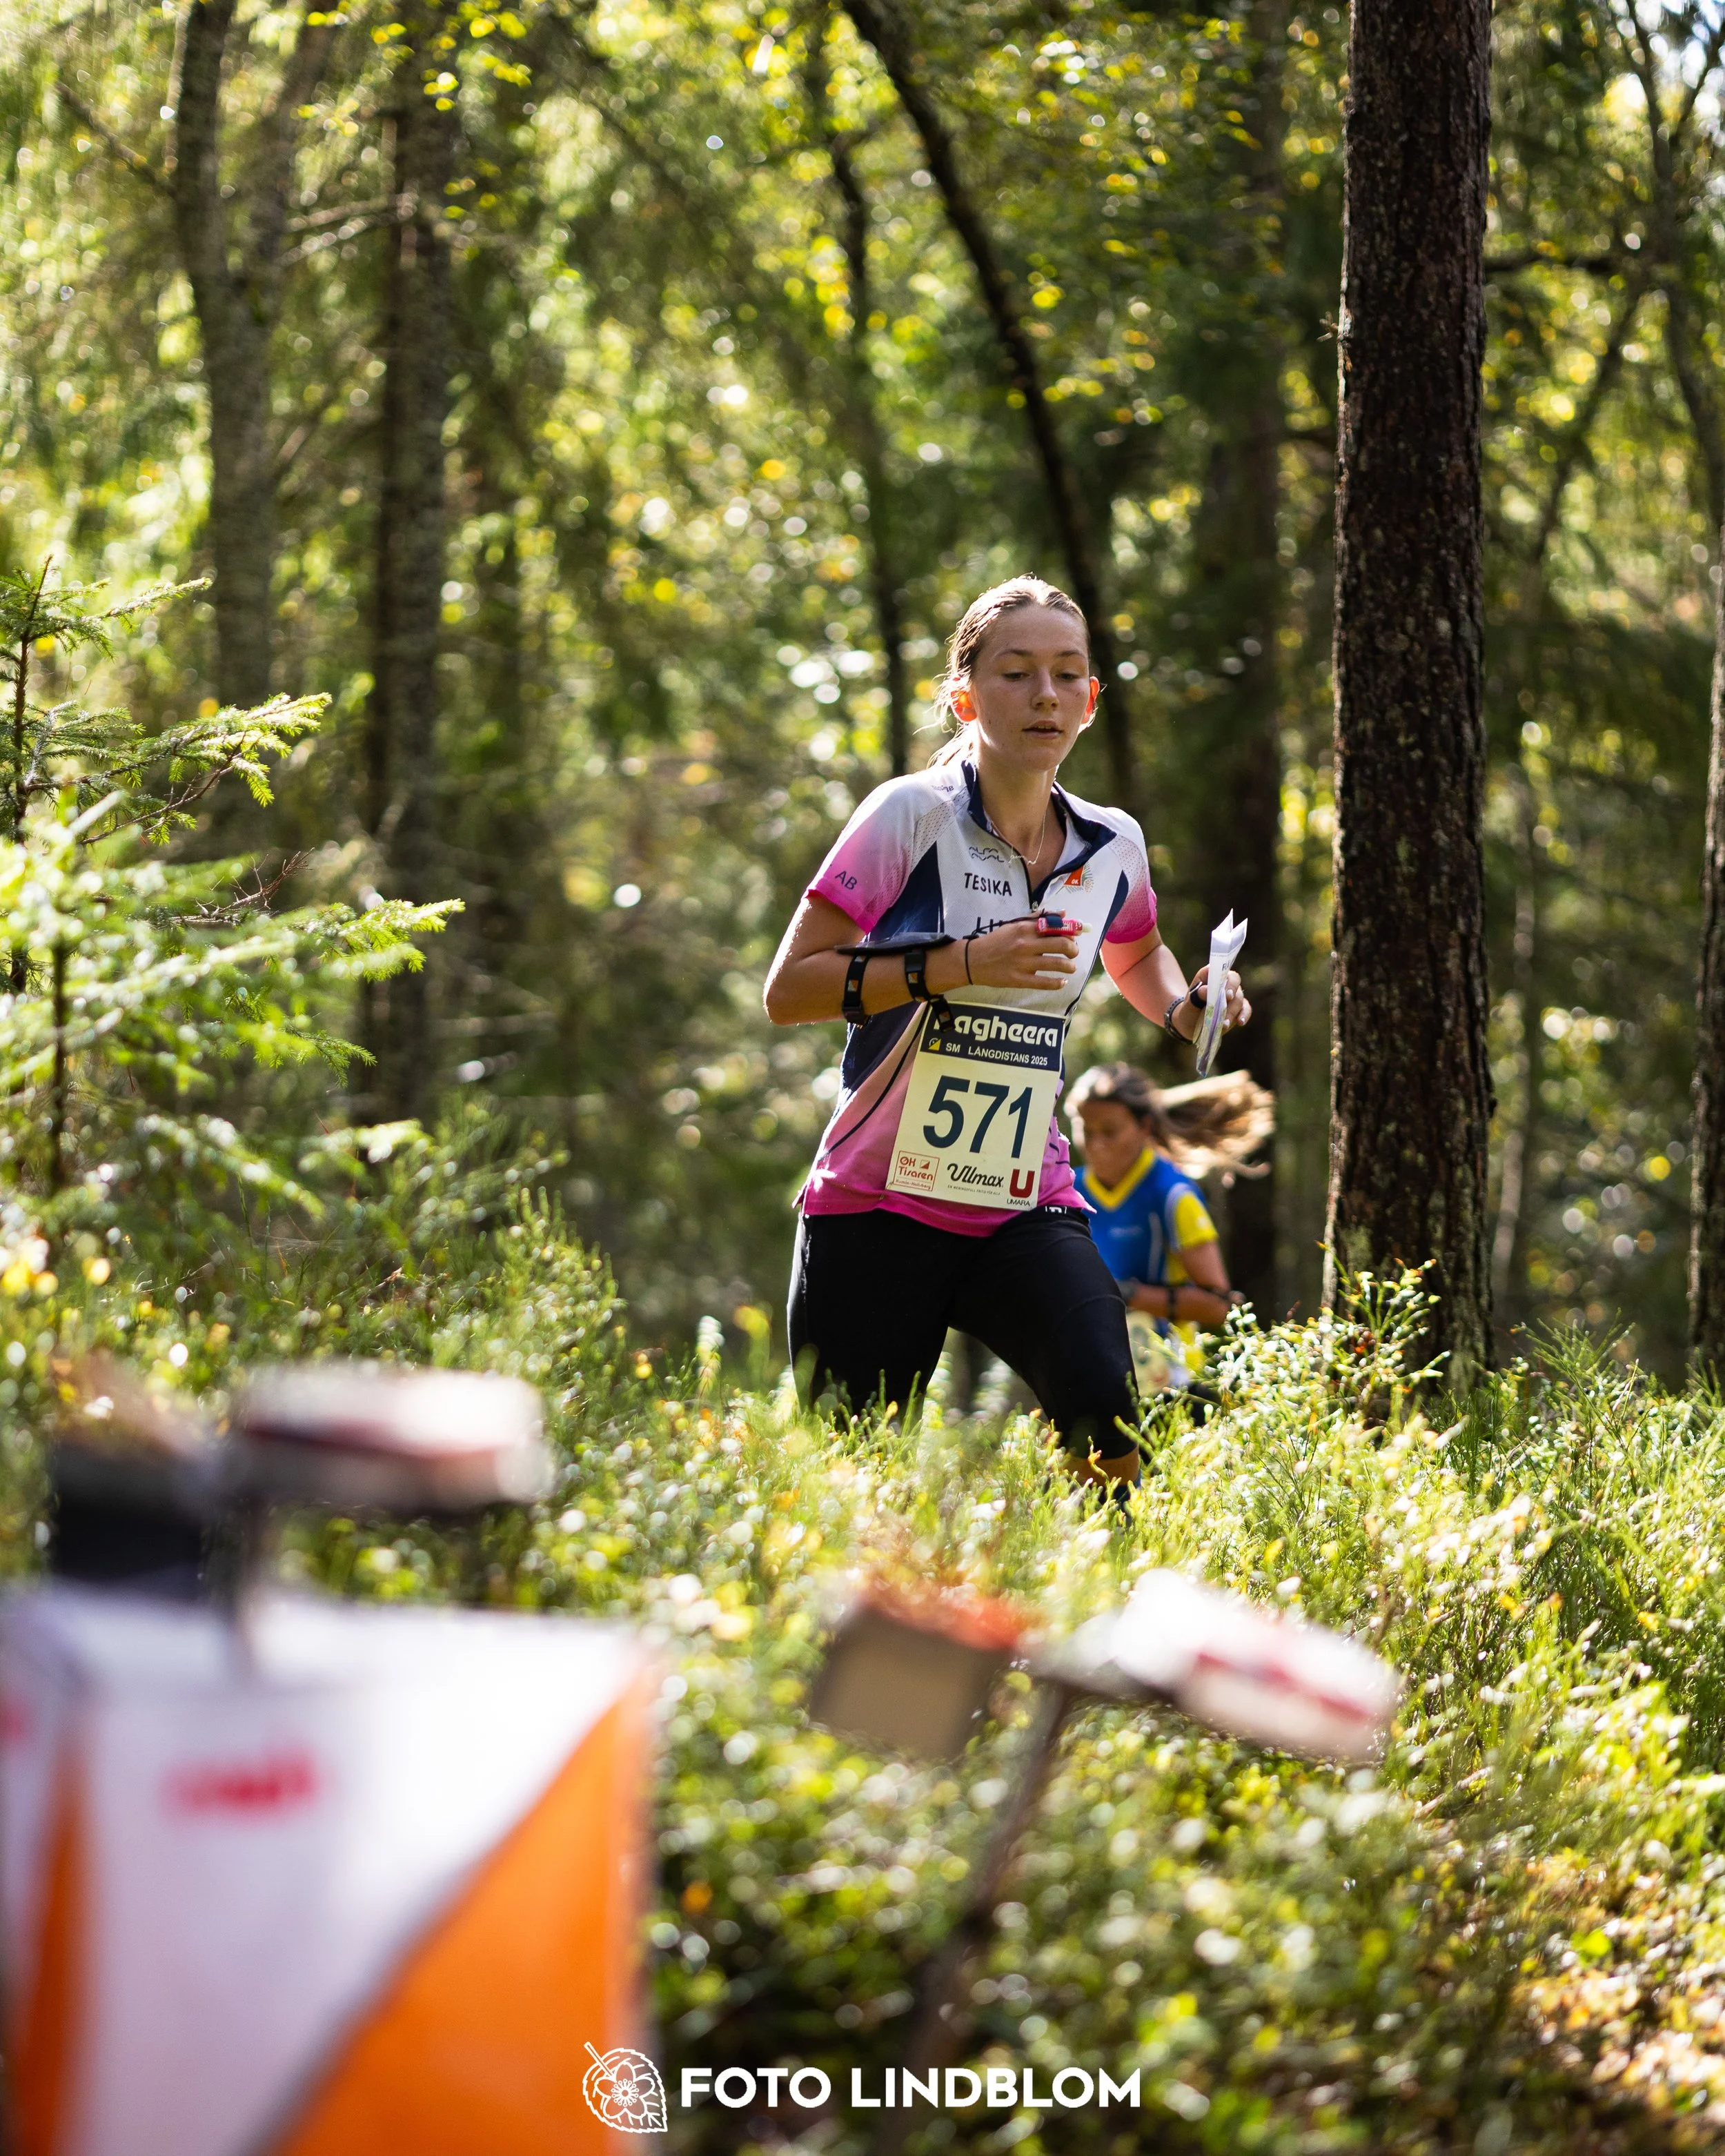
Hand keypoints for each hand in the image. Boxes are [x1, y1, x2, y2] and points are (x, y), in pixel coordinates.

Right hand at [964, 917, 1079, 991]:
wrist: (973, 960)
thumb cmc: (996, 941)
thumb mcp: (1014, 925)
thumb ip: (1038, 919)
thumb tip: (1063, 914)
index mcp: (1025, 928)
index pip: (1056, 927)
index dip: (1071, 931)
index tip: (1076, 936)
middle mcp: (1026, 944)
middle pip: (1062, 945)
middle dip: (1073, 950)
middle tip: (1073, 953)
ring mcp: (1023, 963)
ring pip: (1057, 964)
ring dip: (1070, 966)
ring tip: (1070, 967)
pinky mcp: (1019, 979)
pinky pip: (1045, 982)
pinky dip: (1058, 983)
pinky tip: (1062, 982)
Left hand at [1174, 965, 1250, 1041]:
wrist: (1192, 1023)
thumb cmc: (1190, 1009)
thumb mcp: (1189, 1003)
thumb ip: (1196, 995)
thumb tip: (1205, 990)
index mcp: (1211, 976)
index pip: (1220, 970)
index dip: (1223, 977)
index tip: (1223, 989)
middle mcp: (1225, 983)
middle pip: (1234, 982)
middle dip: (1231, 991)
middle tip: (1227, 999)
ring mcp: (1233, 996)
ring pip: (1239, 999)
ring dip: (1232, 1011)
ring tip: (1223, 1024)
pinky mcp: (1239, 1008)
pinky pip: (1246, 1009)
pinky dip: (1244, 1015)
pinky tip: (1240, 1022)